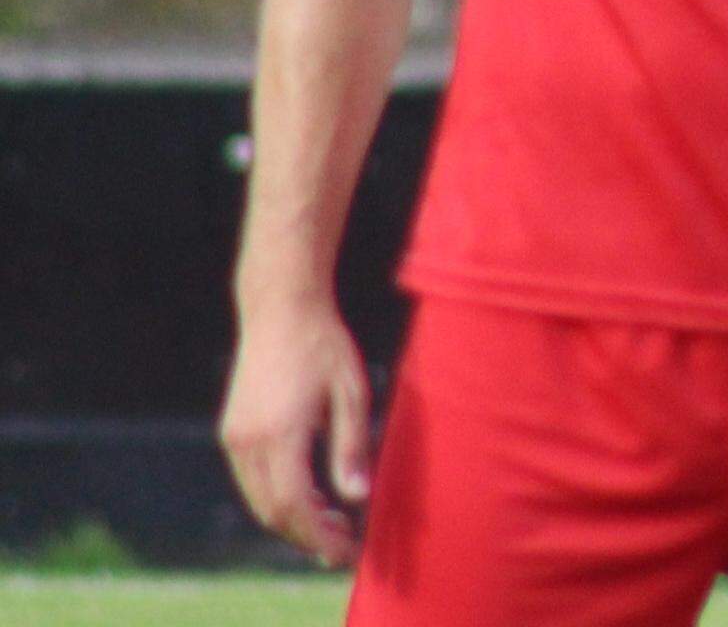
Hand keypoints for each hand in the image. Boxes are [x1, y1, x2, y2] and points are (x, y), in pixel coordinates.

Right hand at [220, 291, 371, 566]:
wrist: (279, 309)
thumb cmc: (324, 345)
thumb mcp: (352, 392)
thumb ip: (353, 446)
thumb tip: (358, 497)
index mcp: (280, 434)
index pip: (295, 506)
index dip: (321, 537)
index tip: (349, 554)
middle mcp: (248, 442)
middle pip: (273, 512)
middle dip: (309, 537)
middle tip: (347, 547)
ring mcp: (234, 437)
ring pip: (260, 500)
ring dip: (294, 521)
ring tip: (336, 526)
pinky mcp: (232, 431)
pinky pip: (253, 481)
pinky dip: (279, 499)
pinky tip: (312, 498)